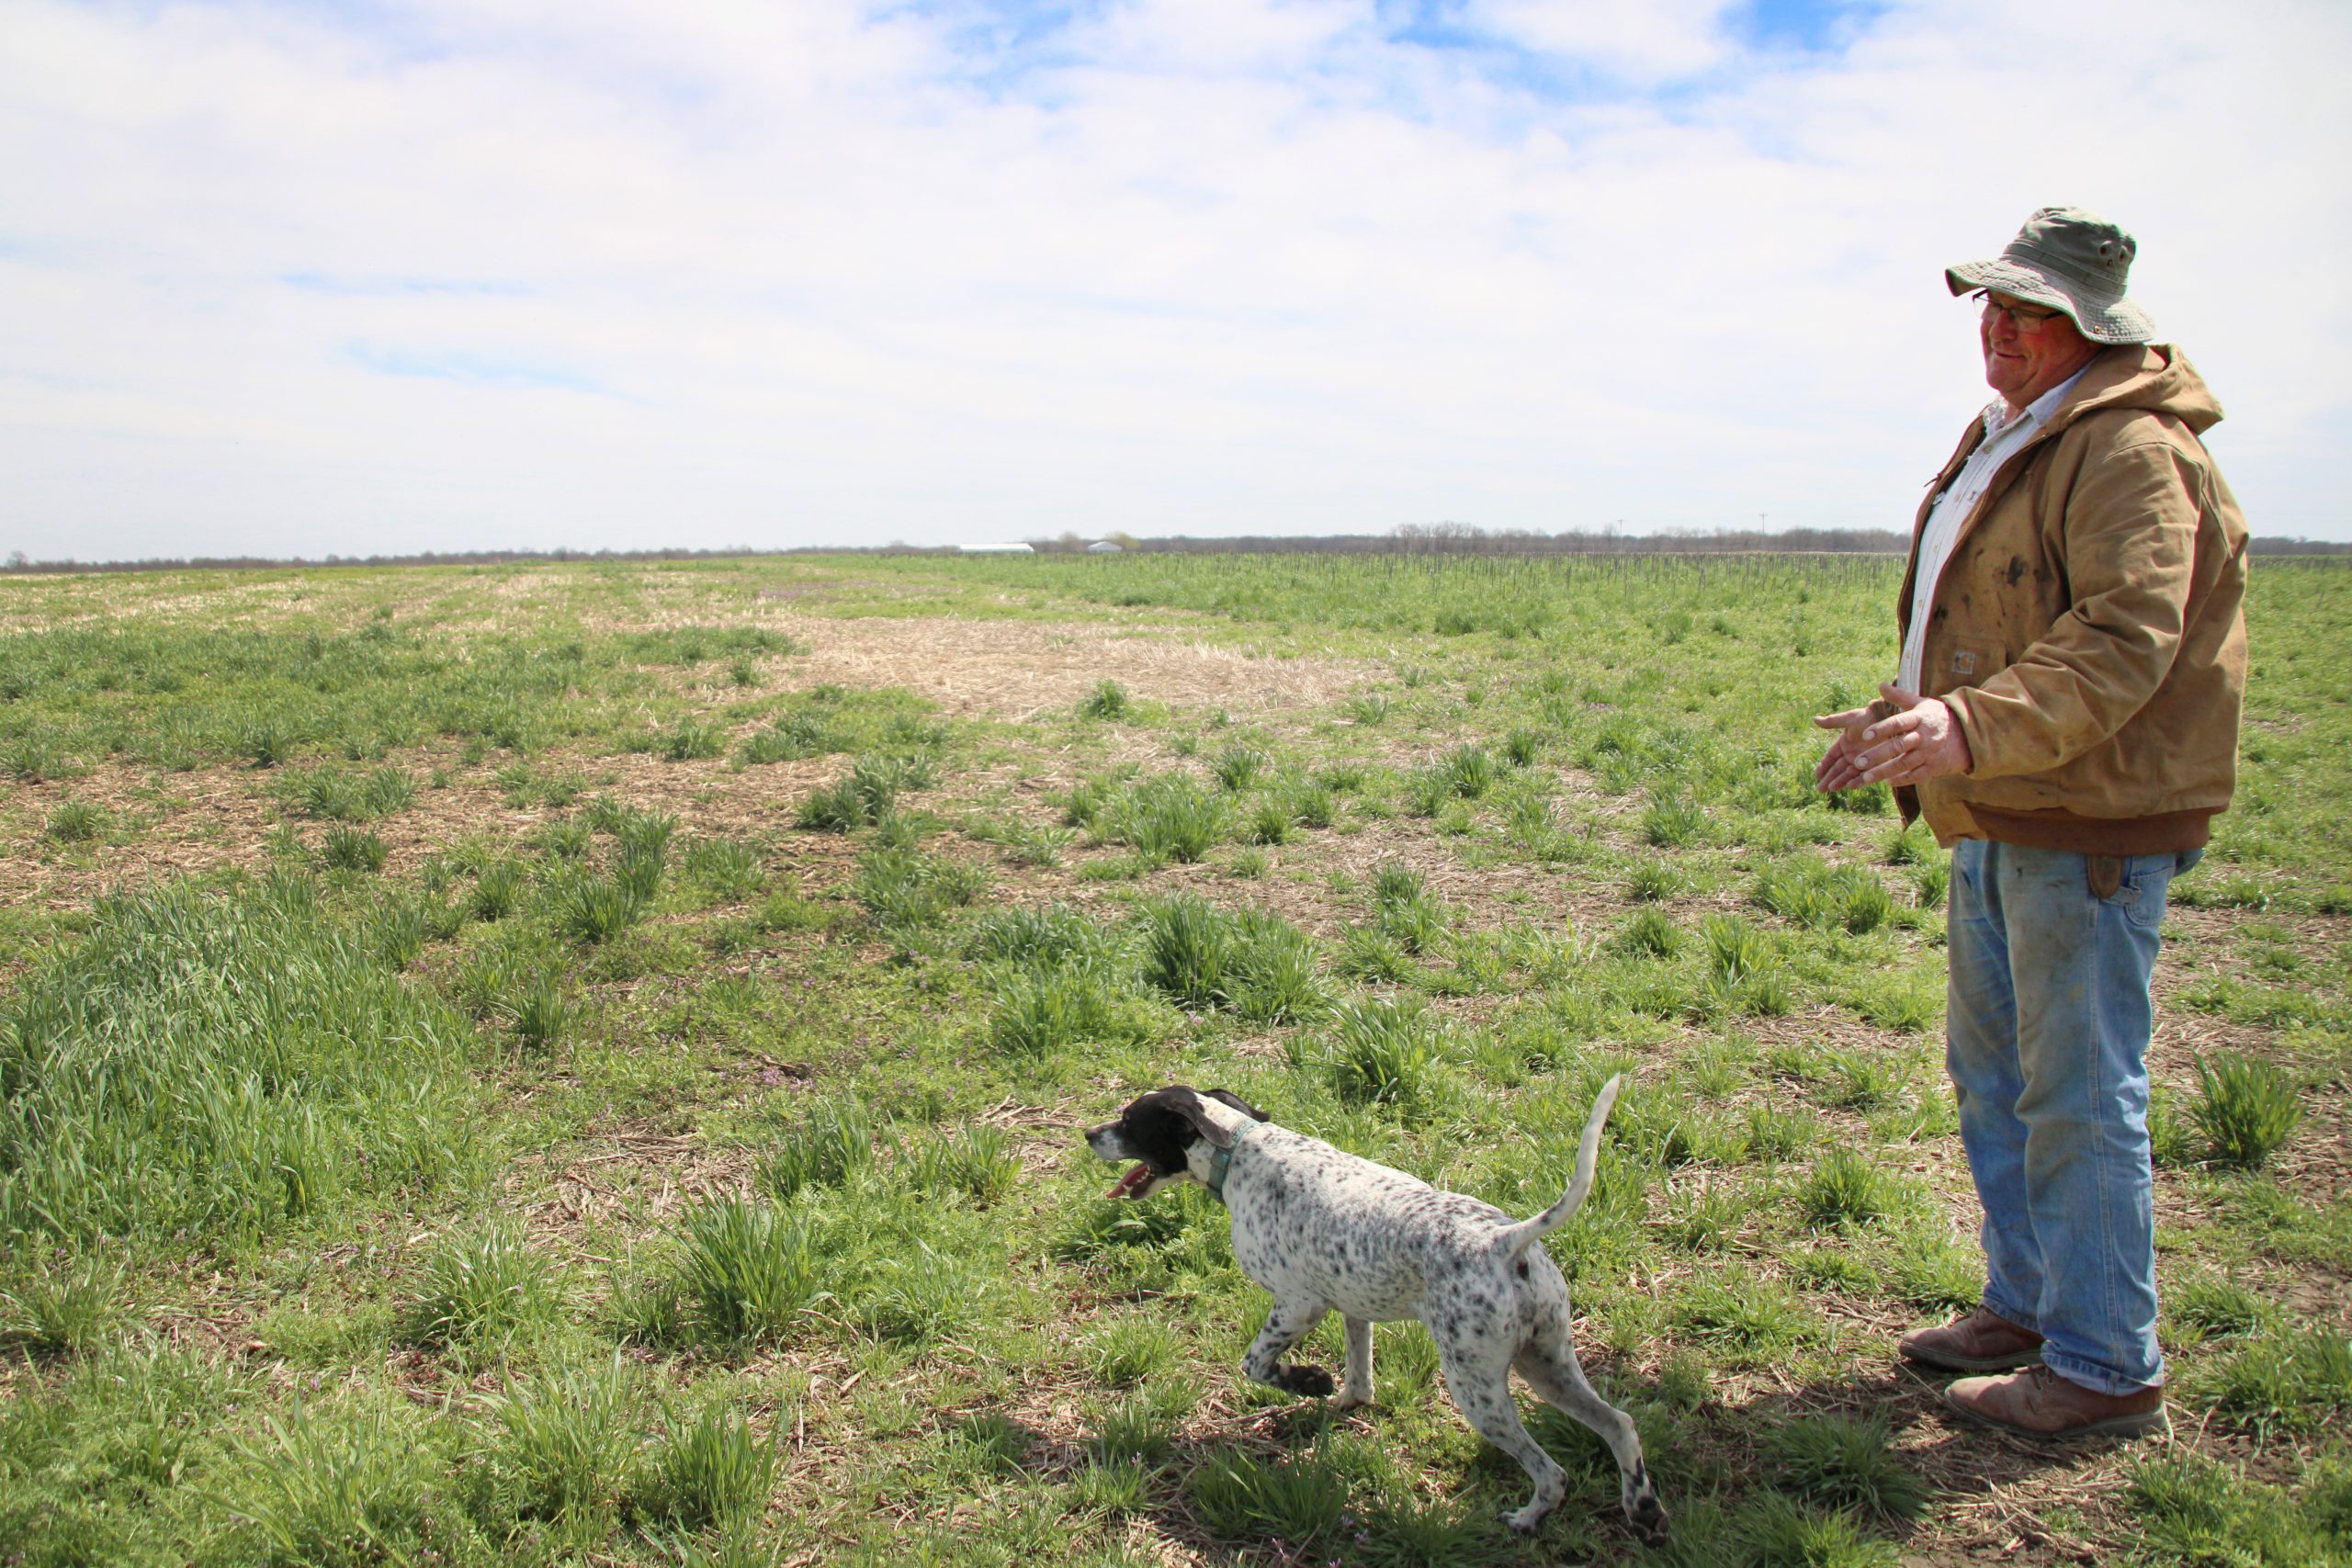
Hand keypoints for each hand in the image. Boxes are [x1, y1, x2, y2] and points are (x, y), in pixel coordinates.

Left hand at [1814, 683, 1971, 791]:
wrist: (1967, 734)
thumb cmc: (1936, 717)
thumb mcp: (1920, 703)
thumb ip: (1899, 696)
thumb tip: (1880, 684)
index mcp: (1918, 718)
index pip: (1898, 723)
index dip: (1881, 729)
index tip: (1864, 735)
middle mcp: (1923, 736)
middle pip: (1898, 746)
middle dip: (1877, 755)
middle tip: (1857, 762)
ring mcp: (1929, 753)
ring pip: (1904, 763)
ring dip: (1884, 771)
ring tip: (1865, 778)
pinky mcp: (1934, 767)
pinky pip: (1916, 775)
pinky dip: (1902, 779)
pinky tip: (1886, 782)